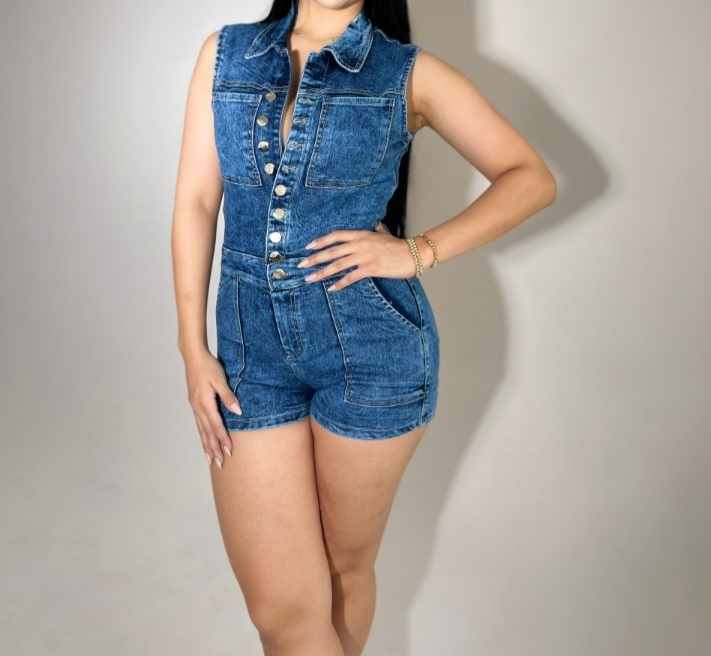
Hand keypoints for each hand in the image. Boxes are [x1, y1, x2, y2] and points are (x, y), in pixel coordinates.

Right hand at [183, 349, 240, 468]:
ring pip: (202, 431)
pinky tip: (205, 442)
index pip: (216, 425)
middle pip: (207, 432)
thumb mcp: (220, 379)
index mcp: (204, 402)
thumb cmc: (208, 366)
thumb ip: (228, 396)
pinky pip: (199, 425)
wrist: (193, 356)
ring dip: (207, 446)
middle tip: (220, 464)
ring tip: (211, 460)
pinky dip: (203, 436)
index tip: (229, 451)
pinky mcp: (195, 404)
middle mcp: (198, 407)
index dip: (223, 439)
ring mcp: (195, 407)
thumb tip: (238, 411)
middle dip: (214, 449)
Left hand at [298, 221, 415, 290]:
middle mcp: (360, 244)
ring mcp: (365, 256)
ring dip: (322, 272)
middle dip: (315, 258)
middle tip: (301, 265)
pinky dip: (340, 283)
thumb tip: (374, 224)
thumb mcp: (383, 234)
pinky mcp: (371, 268)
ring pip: (338, 264)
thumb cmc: (398, 245)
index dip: (321, 241)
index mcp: (361, 235)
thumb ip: (376, 230)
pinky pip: (351, 277)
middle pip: (332, 251)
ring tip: (310, 278)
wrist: (413, 253)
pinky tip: (331, 288)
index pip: (336, 236)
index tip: (308, 247)